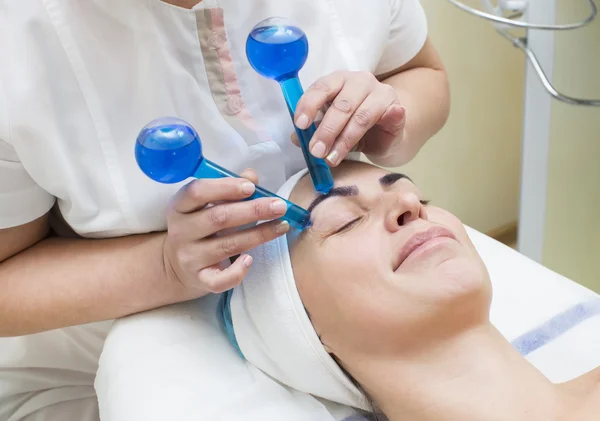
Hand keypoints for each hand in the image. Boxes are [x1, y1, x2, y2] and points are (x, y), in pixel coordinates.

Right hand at [162, 169, 288, 296]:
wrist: (177, 265)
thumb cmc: (201, 227)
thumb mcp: (208, 205)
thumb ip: (229, 189)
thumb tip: (252, 176)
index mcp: (180, 206)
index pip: (197, 192)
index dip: (225, 187)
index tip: (251, 187)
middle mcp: (181, 231)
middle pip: (218, 218)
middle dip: (253, 210)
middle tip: (279, 206)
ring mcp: (189, 257)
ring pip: (227, 245)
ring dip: (259, 235)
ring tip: (281, 226)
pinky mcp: (199, 279)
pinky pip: (219, 280)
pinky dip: (237, 272)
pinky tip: (250, 259)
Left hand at [292, 70, 405, 165]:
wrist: (385, 135)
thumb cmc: (353, 127)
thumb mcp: (330, 129)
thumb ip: (313, 130)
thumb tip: (296, 138)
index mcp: (339, 80)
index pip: (321, 87)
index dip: (309, 105)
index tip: (300, 125)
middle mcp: (360, 81)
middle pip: (341, 105)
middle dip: (326, 130)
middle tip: (316, 151)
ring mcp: (382, 93)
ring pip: (362, 116)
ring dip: (345, 140)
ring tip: (332, 158)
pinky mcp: (398, 109)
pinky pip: (394, 113)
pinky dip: (392, 116)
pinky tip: (391, 118)